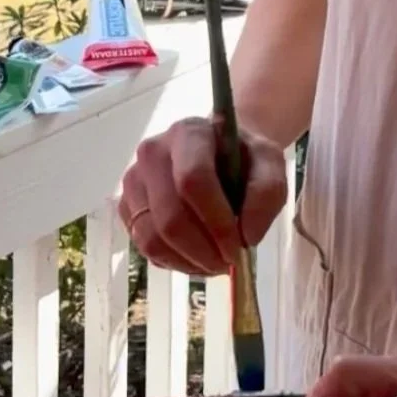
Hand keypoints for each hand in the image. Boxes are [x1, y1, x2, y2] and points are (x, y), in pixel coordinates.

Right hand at [118, 117, 286, 275]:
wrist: (220, 152)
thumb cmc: (244, 157)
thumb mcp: (271, 164)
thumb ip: (267, 193)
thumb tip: (246, 237)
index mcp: (188, 133)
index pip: (193, 180)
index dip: (216, 222)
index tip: (239, 247)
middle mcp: (152, 152)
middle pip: (170, 217)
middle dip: (203, 250)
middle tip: (229, 263)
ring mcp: (133, 180)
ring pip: (151, 238)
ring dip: (188, 261)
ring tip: (215, 261)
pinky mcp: (126, 206)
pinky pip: (143, 247)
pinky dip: (173, 262)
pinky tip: (196, 256)